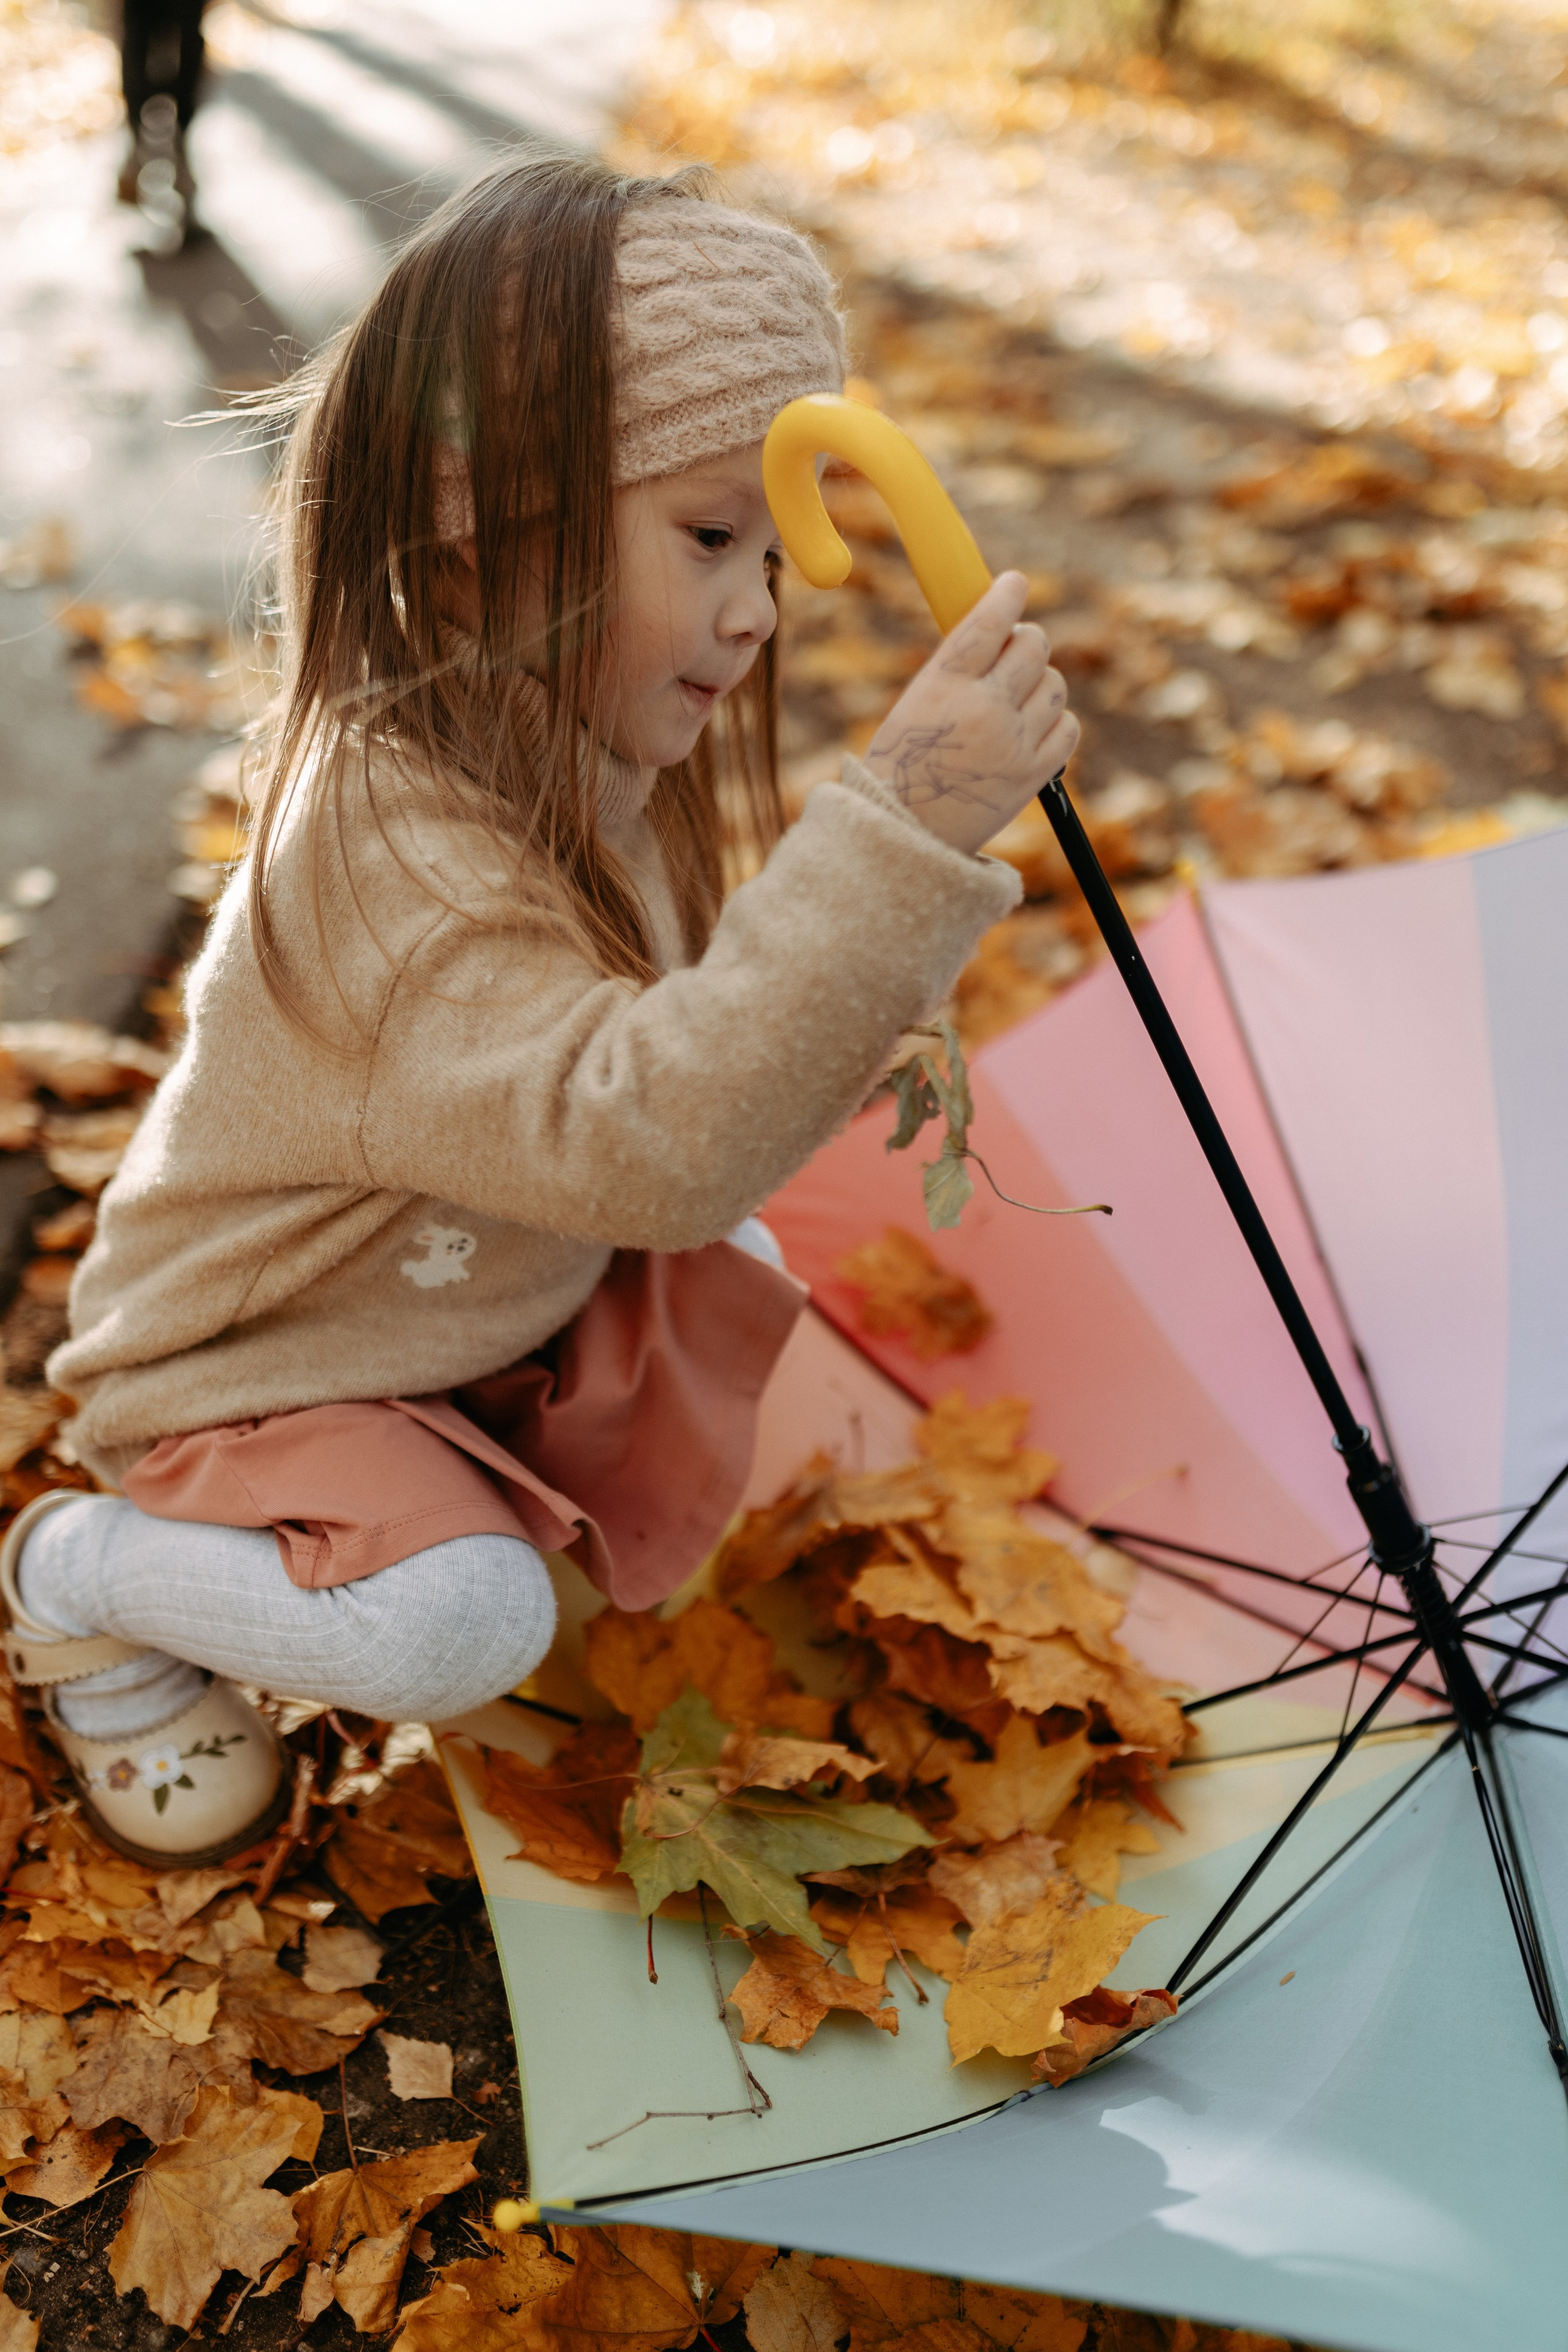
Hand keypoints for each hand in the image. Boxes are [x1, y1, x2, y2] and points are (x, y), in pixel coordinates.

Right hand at [861, 571, 1078, 855]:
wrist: (903, 837)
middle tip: (1013, 652)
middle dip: (1026, 641)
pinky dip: (1056, 722)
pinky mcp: (1033, 774)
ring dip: (1040, 683)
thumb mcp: (913, 706)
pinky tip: (1032, 730)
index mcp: (943, 684)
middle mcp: (983, 708)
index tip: (1014, 584)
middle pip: (1033, 646)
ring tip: (1016, 700)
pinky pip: (1067, 728)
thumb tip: (997, 633)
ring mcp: (1013, 741)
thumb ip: (955, 670)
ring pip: (1054, 685)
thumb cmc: (901, 768)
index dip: (1006, 595)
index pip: (988, 622)